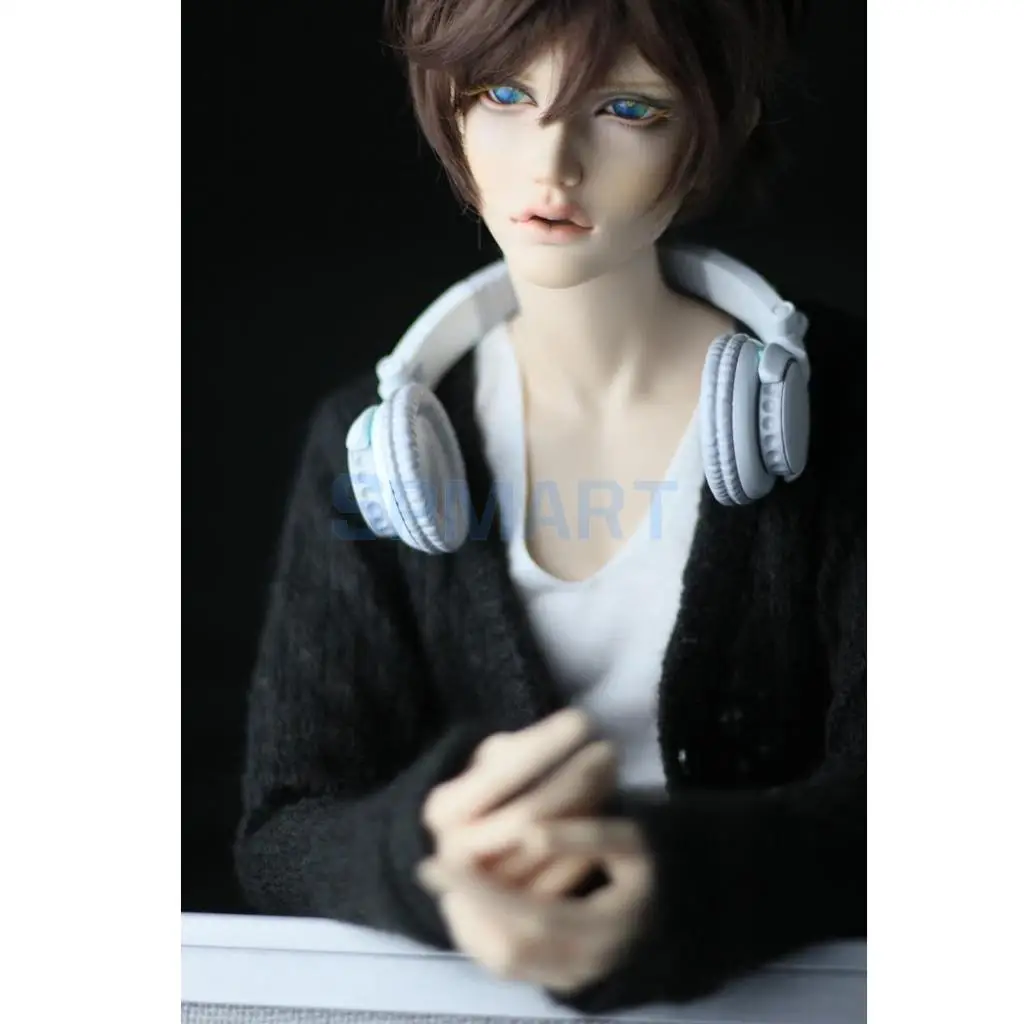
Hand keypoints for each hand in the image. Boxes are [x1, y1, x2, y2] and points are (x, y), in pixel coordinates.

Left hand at [417, 817, 653, 993]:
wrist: (671, 907)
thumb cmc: (649, 866)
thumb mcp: (631, 843)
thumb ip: (586, 836)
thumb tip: (528, 834)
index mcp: (604, 930)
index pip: (532, 917)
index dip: (484, 892)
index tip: (443, 859)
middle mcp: (584, 966)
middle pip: (510, 946)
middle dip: (467, 906)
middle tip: (433, 869)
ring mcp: (570, 979)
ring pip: (504, 962)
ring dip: (469, 923)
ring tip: (447, 884)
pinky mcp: (559, 980)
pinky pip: (509, 967)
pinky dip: (481, 936)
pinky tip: (468, 904)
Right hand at [421, 708, 616, 896]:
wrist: (466, 860)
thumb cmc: (487, 795)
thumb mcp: (491, 762)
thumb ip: (524, 749)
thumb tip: (579, 724)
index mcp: (441, 809)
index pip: (501, 775)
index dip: (544, 746)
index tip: (583, 720)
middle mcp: (452, 853)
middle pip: (528, 815)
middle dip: (573, 779)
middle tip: (610, 751)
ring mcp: (479, 891)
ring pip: (545, 850)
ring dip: (584, 809)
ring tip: (609, 774)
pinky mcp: (506, 919)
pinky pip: (558, 883)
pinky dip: (583, 848)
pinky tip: (604, 818)